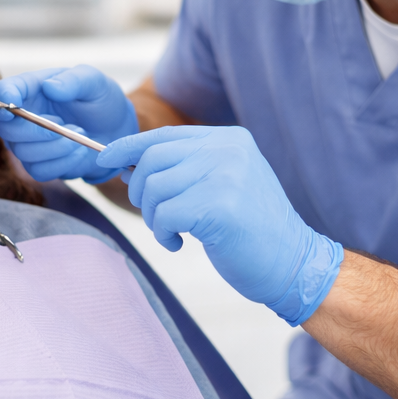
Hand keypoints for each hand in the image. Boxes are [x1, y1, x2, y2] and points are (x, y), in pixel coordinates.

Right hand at [0, 66, 137, 182]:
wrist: (115, 130)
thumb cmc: (99, 100)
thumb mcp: (94, 82)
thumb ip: (75, 80)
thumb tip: (50, 87)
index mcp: (31, 88)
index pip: (4, 91)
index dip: (2, 98)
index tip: (13, 104)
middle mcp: (23, 116)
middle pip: (7, 129)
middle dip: (37, 131)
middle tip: (66, 125)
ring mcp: (28, 143)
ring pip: (24, 153)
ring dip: (56, 147)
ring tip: (81, 135)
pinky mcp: (39, 164)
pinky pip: (39, 171)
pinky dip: (63, 163)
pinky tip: (79, 151)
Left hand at [96, 126, 343, 324]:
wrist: (293, 263)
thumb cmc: (253, 231)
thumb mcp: (224, 184)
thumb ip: (187, 168)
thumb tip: (128, 165)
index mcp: (229, 139)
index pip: (163, 135)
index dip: (127, 147)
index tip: (104, 158)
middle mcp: (227, 149)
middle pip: (152, 159)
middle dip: (140, 191)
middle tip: (156, 217)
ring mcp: (225, 175)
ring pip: (154, 188)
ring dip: (154, 218)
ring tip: (173, 233)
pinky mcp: (219, 206)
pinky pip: (164, 215)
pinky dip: (162, 234)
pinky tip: (179, 244)